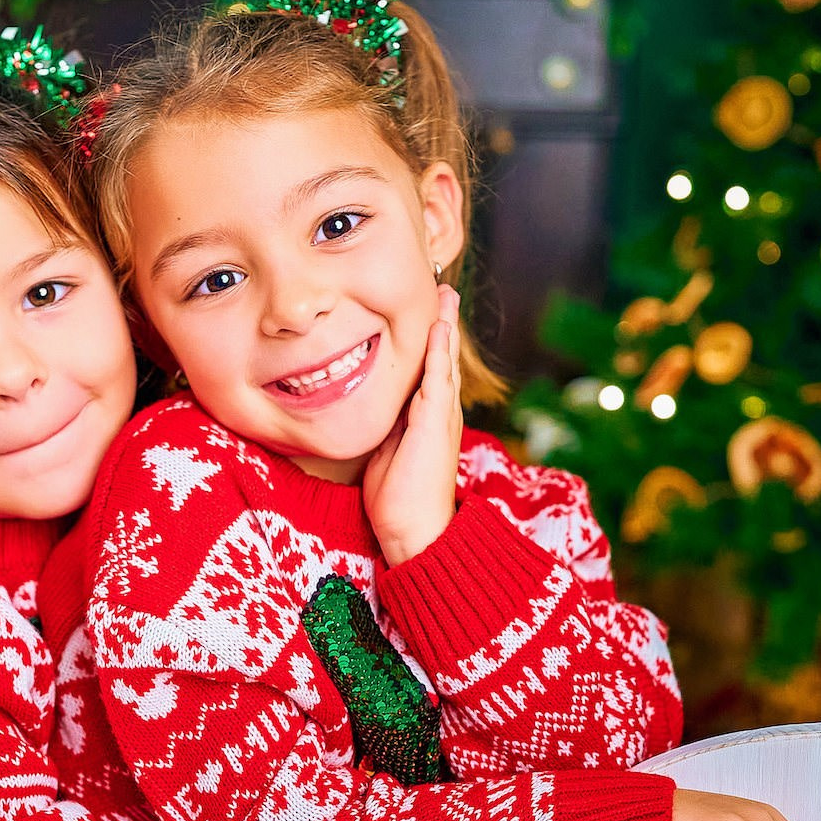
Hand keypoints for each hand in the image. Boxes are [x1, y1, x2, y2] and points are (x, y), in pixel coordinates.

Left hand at [364, 285, 463, 565]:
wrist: (413, 530)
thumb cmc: (397, 498)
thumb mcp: (385, 451)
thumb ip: (385, 426)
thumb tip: (372, 409)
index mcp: (427, 418)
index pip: (430, 371)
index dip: (430, 341)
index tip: (428, 313)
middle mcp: (440, 412)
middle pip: (444, 358)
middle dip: (443, 323)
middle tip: (445, 289)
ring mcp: (441, 416)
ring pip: (445, 361)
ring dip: (445, 326)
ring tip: (447, 294)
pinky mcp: (435, 423)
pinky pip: (438, 378)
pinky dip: (439, 350)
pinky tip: (439, 326)